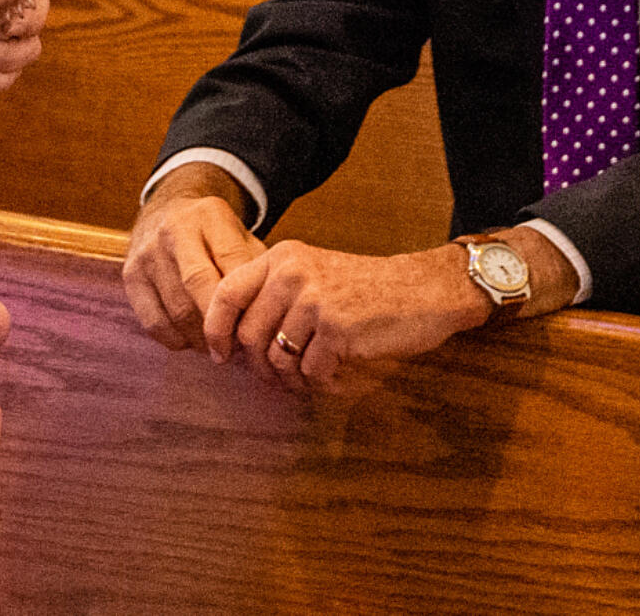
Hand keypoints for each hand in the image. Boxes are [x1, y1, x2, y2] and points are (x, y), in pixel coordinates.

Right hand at [123, 171, 265, 350]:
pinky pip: (154, 323)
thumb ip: (255, 267)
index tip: (252, 329)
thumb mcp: (238, 235)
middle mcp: (174, 230)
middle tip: (232, 348)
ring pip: (177, 310)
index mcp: (210, 215)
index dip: (243, 301)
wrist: (166, 211)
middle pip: (199, 287)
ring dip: (199, 338)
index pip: (232, 262)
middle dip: (219, 325)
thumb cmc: (213, 234)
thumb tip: (268, 313)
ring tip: (215, 346)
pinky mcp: (130, 275)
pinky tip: (190, 339)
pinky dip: (176, 339)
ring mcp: (148, 252)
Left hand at [205, 228, 577, 389]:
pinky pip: (311, 374)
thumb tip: (232, 344)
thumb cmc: (367, 290)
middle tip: (284, 378)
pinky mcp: (337, 328)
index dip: (215, 330)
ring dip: (295, 379)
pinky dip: (325, 383)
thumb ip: (274, 299)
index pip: (226, 293)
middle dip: (261, 368)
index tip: (220, 355)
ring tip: (319, 373)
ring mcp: (314, 299)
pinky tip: (344, 370)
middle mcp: (293, 273)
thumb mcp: (314, 277)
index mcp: (283, 257)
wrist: (424, 289)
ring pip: (278, 361)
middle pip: (249, 338)